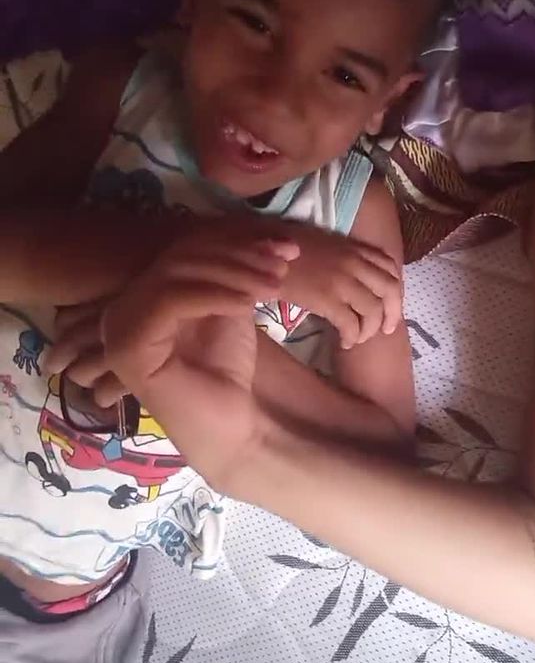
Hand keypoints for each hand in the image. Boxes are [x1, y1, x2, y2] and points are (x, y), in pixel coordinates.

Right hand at [46, 213, 300, 405]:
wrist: (229, 427)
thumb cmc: (227, 370)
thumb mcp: (228, 305)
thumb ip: (226, 271)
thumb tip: (256, 235)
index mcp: (142, 295)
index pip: (186, 250)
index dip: (236, 243)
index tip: (285, 249)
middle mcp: (122, 308)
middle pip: (180, 257)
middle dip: (238, 255)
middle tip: (282, 265)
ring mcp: (120, 328)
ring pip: (176, 273)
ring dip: (233, 273)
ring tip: (274, 285)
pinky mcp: (127, 348)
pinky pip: (171, 300)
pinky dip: (213, 294)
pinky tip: (248, 302)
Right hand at [279, 223, 401, 348]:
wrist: (261, 254)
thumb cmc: (285, 248)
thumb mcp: (323, 244)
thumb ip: (344, 257)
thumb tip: (354, 278)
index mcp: (354, 248)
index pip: (390, 266)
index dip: (395, 288)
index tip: (390, 303)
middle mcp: (355, 263)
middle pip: (390, 290)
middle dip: (393, 313)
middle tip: (386, 329)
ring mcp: (343, 282)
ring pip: (373, 311)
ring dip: (369, 330)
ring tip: (358, 338)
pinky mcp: (328, 300)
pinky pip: (351, 324)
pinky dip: (352, 337)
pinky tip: (345, 343)